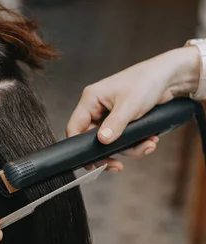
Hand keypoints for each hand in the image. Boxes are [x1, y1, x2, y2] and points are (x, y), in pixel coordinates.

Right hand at [67, 46, 200, 171]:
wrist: (169, 77)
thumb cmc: (147, 81)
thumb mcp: (129, 105)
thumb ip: (114, 125)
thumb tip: (102, 141)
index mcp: (91, 99)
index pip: (75, 127)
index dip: (79, 146)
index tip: (91, 162)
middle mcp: (97, 108)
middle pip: (93, 140)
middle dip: (110, 152)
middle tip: (118, 166)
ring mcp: (109, 116)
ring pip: (111, 143)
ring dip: (130, 148)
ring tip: (148, 144)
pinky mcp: (121, 122)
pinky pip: (123, 140)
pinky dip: (136, 144)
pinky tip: (150, 141)